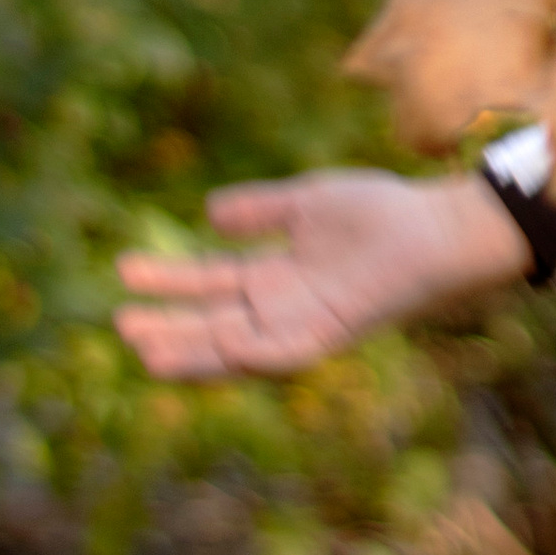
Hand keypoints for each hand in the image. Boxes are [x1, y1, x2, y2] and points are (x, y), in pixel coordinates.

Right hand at [115, 171, 532, 379]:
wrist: (434, 226)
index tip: (124, 268)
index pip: (207, 284)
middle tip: (121, 324)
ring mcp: (304, 323)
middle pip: (211, 323)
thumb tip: (208, 213)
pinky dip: (258, 352)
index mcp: (272, 276)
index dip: (167, 280)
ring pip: (237, 347)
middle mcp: (281, 307)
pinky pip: (288, 352)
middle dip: (168, 326)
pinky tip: (227, 343)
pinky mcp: (333, 333)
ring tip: (149, 350)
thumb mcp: (307, 202)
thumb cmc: (379, 212)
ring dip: (196, 351)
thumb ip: (260, 208)